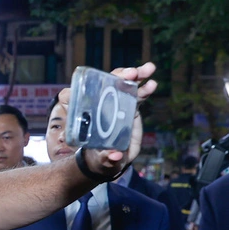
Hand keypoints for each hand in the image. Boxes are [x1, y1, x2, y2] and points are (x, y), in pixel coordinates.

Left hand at [83, 62, 157, 176]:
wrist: (108, 158)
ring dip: (136, 75)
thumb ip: (106, 158)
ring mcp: (114, 104)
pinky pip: (136, 94)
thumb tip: (114, 156)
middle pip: (105, 84)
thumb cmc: (99, 158)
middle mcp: (99, 106)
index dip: (80, 89)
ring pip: (123, 85)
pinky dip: (144, 88)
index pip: (75, 96)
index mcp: (86, 116)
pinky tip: (152, 83)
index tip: (92, 85)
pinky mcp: (128, 106)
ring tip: (149, 69)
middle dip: (118, 76)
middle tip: (131, 73)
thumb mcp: (101, 160)